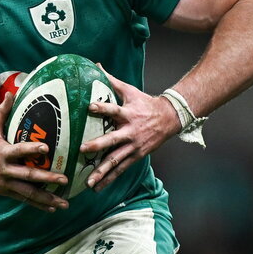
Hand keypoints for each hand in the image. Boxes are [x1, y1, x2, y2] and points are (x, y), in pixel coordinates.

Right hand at [0, 93, 68, 211]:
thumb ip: (3, 112)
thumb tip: (12, 93)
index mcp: (2, 152)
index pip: (19, 151)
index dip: (32, 149)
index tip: (46, 148)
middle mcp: (4, 170)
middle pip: (28, 176)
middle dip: (47, 178)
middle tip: (64, 179)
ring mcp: (4, 183)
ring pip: (28, 193)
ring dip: (47, 198)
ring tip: (64, 203)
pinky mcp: (4, 192)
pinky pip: (23, 199)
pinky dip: (38, 204)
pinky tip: (51, 207)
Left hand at [80, 66, 181, 190]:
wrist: (169, 118)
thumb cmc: (145, 104)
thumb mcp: (130, 91)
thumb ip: (112, 81)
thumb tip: (96, 65)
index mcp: (128, 114)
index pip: (113, 109)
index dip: (102, 108)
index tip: (89, 106)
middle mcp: (130, 132)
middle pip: (113, 140)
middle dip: (98, 145)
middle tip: (83, 150)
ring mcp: (134, 146)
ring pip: (116, 161)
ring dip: (102, 172)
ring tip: (88, 182)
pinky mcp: (136, 156)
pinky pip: (120, 170)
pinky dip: (109, 179)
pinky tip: (97, 188)